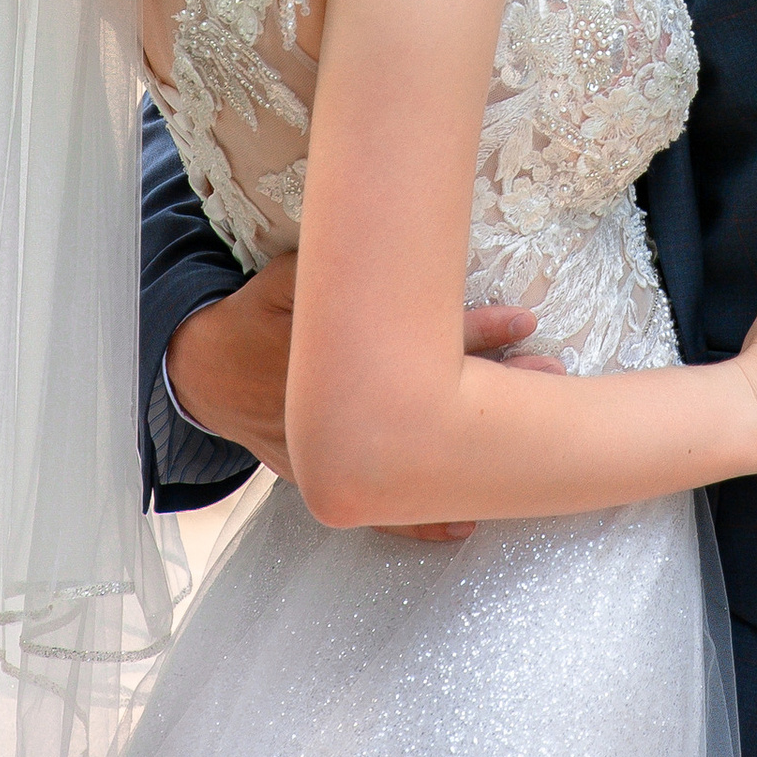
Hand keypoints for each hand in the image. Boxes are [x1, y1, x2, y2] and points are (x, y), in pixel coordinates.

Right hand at [166, 268, 550, 542]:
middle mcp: (336, 407)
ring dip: (472, 447)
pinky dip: (419, 519)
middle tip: (550, 370)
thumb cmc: (259, 315)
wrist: (206, 372)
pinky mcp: (322, 480)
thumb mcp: (290, 276)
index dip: (479, 327)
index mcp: (334, 349)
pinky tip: (464, 525)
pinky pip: (378, 507)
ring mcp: (329, 451)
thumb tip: (408, 231)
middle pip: (430, 397)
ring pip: (413, 454)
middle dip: (496, 384)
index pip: (418, 337)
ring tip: (532, 445)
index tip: (525, 318)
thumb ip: (338, 265)